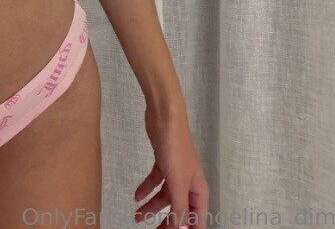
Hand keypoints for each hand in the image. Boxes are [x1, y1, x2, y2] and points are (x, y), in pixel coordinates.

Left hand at [134, 101, 208, 227]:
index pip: (196, 219)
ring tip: (136, 216)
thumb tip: (180, 228)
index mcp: (198, 190)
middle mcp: (189, 183)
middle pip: (179, 210)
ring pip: (164, 196)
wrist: (164, 117)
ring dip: (151, 207)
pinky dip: (146, 189)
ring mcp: (176, 172)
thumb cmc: (176, 145)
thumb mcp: (177, 182)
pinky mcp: (163, 162)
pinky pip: (155, 181)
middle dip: (166, 222)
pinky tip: (136, 195)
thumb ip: (179, 207)